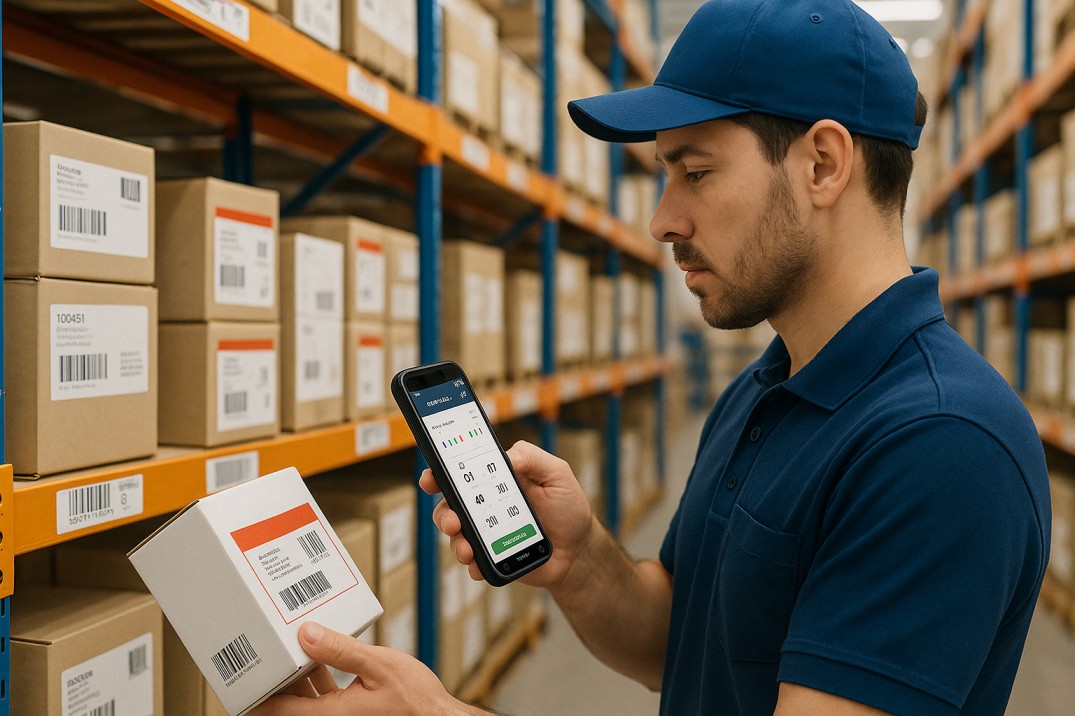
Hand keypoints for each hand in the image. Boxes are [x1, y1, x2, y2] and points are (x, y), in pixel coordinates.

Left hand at [250, 622, 485, 714]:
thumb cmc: (415, 702)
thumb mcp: (378, 666)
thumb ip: (340, 651)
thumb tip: (306, 634)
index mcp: (330, 715)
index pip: (279, 709)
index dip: (255, 695)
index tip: (240, 678)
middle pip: (288, 704)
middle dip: (275, 679)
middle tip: (262, 652)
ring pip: (305, 699)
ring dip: (296, 677)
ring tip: (289, 647)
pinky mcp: (352, 712)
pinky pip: (322, 697)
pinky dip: (317, 679)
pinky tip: (321, 655)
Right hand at [420, 440, 595, 589]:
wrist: (579, 551)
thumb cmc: (568, 508)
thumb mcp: (557, 474)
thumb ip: (532, 458)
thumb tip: (506, 456)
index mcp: (497, 480)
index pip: (461, 472)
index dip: (440, 473)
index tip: (431, 479)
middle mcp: (485, 505)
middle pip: (449, 505)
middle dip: (444, 513)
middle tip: (453, 521)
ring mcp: (486, 532)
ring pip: (456, 536)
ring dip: (456, 542)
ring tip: (468, 549)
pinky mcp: (491, 557)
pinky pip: (472, 562)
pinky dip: (472, 564)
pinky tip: (479, 565)